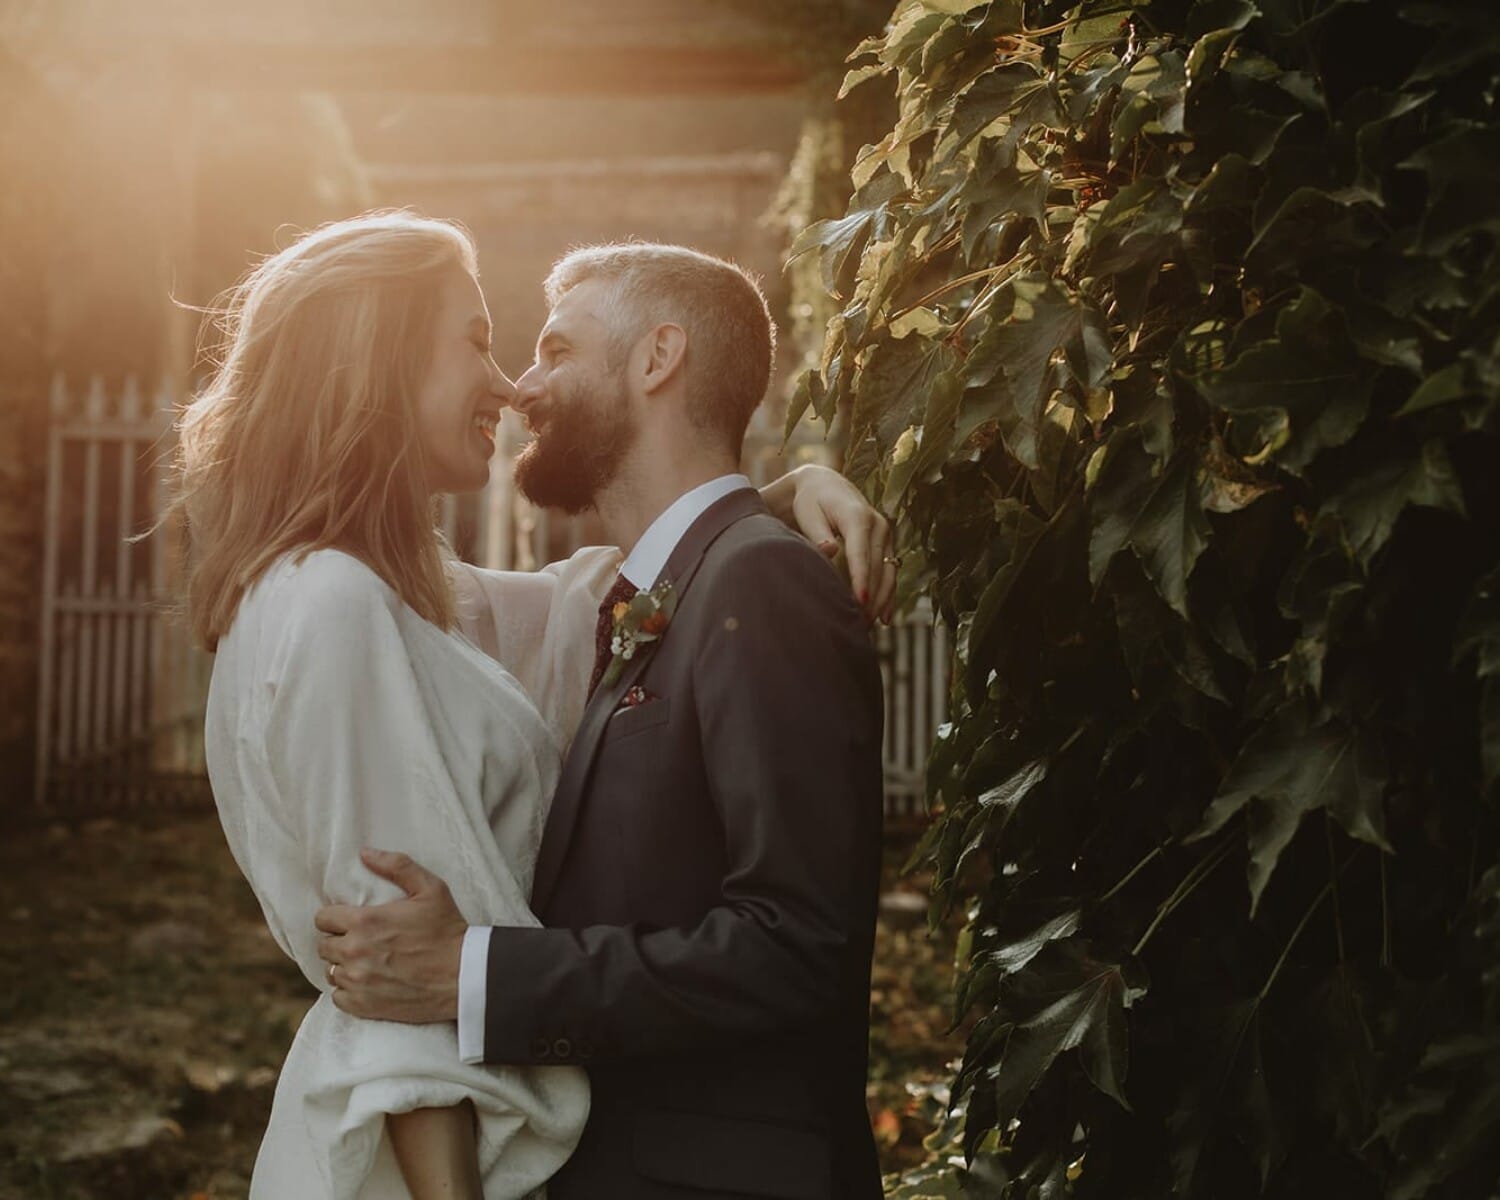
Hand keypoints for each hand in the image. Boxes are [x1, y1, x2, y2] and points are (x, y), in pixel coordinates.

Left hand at [314, 849, 466, 1022]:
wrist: (464, 976)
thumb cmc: (448, 930)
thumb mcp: (430, 888)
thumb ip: (396, 866)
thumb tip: (365, 853)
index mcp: (365, 921)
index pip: (323, 918)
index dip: (335, 917)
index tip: (349, 920)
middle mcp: (354, 951)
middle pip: (324, 946)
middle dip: (339, 941)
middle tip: (361, 941)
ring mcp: (358, 981)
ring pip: (331, 972)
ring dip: (344, 966)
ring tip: (365, 963)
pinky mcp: (364, 1006)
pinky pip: (339, 998)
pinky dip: (349, 991)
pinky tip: (368, 983)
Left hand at [777, 464, 897, 623]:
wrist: (826, 485)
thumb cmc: (811, 502)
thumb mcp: (809, 513)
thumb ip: (818, 534)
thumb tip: (830, 551)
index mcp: (857, 515)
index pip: (861, 552)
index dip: (861, 578)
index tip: (859, 601)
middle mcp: (878, 524)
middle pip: (877, 567)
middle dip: (869, 597)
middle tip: (857, 625)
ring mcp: (886, 534)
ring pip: (888, 573)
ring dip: (880, 600)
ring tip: (866, 626)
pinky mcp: (886, 543)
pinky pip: (891, 572)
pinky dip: (888, 595)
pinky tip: (883, 618)